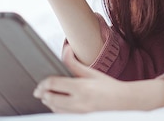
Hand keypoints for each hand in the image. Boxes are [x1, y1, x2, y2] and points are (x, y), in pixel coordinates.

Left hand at [34, 47, 163, 112]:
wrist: (124, 102)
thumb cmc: (109, 86)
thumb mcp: (92, 72)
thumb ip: (75, 63)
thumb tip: (65, 50)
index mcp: (82, 87)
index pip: (54, 84)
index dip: (44, 83)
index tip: (40, 83)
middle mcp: (79, 102)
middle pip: (51, 98)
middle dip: (43, 94)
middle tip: (39, 90)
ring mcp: (80, 113)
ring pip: (55, 109)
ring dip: (48, 102)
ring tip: (46, 96)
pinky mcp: (81, 118)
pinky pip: (63, 115)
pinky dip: (56, 109)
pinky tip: (56, 104)